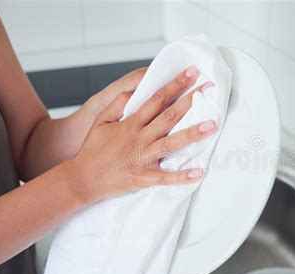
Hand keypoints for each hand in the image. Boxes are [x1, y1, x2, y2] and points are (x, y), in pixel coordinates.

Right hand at [66, 66, 215, 202]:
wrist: (82, 178)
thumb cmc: (93, 150)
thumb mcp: (100, 121)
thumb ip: (116, 104)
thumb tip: (133, 92)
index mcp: (131, 123)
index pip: (157, 99)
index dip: (175, 84)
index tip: (191, 72)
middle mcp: (139, 138)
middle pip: (168, 117)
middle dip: (190, 101)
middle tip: (209, 88)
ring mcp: (142, 158)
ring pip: (171, 143)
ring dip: (192, 134)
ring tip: (212, 125)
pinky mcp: (143, 177)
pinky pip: (165, 177)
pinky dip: (181, 176)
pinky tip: (198, 173)